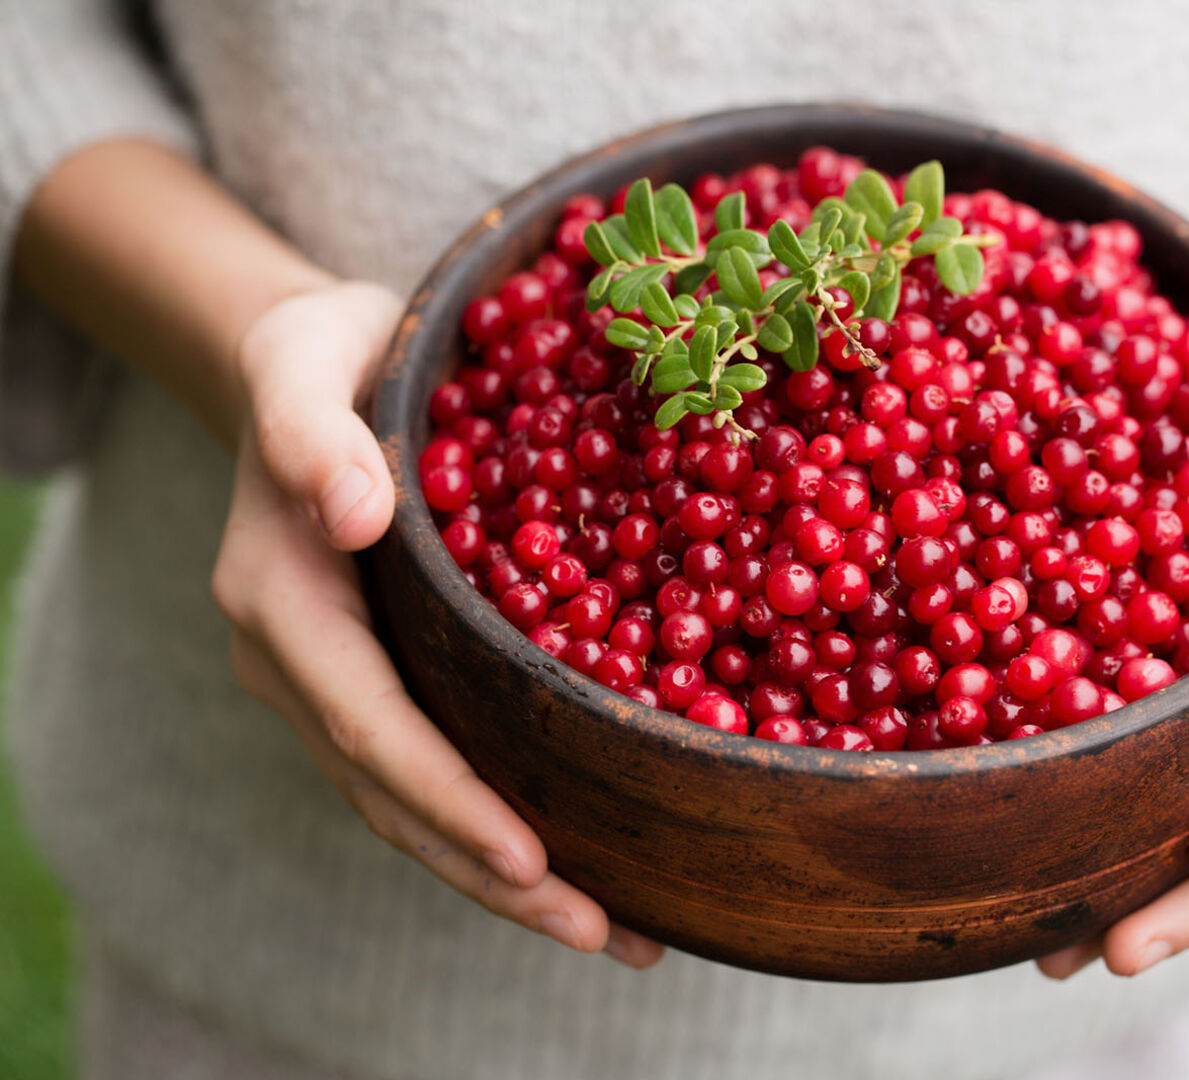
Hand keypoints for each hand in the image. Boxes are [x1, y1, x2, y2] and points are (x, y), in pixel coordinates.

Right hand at [210, 281, 662, 967]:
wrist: (307, 370)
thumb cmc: (324, 353)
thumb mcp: (304, 359)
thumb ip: (313, 431)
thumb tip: (354, 512)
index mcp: (283, 601)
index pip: (372, 724)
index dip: (449, 796)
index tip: (532, 855)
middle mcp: (301, 665)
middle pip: (398, 796)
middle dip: (497, 874)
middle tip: (608, 932)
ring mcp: (339, 683)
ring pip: (417, 805)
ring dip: (508, 878)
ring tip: (617, 928)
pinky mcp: (384, 679)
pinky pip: (437, 767)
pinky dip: (503, 822)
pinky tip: (585, 856)